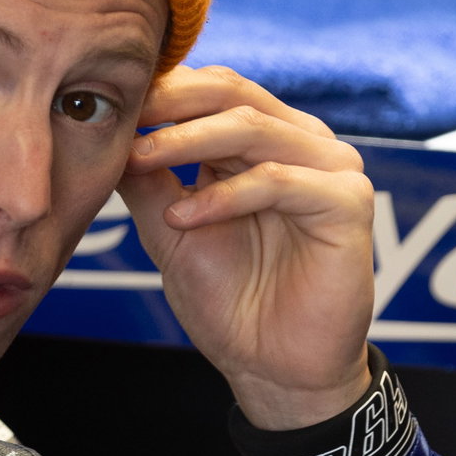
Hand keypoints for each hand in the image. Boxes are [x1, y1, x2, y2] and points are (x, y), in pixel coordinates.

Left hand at [118, 65, 375, 429]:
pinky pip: (278, 181)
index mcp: (262, 138)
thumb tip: (107, 128)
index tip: (107, 104)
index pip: (212, 88)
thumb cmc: (228, 297)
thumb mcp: (168, 227)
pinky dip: (223, 196)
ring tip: (136, 160)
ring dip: (187, 141)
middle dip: (169, 102)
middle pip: (232, 94)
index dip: (160, 90)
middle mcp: (299, 142)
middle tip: (121, 118)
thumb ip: (146, 177)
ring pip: (252, 128)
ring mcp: (330, 167)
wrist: (271, 367)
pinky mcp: (348, 202)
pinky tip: (183, 216)